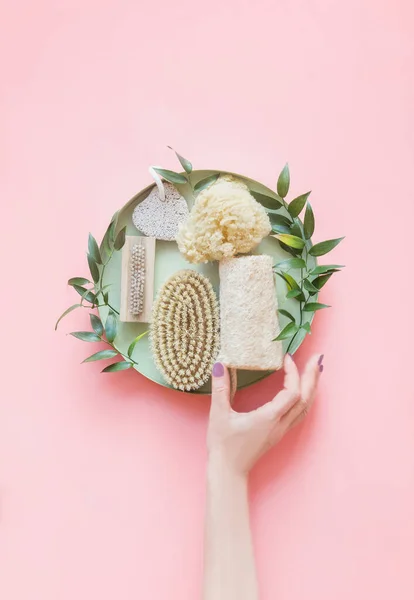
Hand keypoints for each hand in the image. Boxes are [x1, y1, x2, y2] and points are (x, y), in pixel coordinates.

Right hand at [207, 354, 322, 473]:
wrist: (228, 471)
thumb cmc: (224, 445)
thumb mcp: (219, 414)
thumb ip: (220, 388)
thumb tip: (220, 365)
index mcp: (269, 418)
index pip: (292, 392)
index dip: (293, 373)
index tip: (286, 357)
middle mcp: (280, 424)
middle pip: (305, 399)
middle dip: (312, 377)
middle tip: (317, 357)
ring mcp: (281, 430)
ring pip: (305, 407)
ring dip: (312, 387)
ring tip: (314, 370)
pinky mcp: (278, 433)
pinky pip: (299, 413)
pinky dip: (305, 398)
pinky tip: (303, 391)